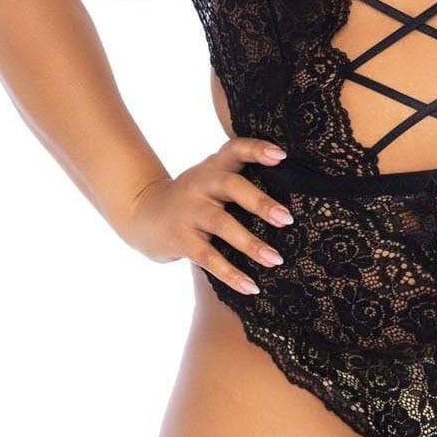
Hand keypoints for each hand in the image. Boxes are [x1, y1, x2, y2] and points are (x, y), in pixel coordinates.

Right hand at [116, 136, 294, 294]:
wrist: (142, 214)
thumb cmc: (194, 198)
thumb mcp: (211, 179)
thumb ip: (240, 178)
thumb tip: (294, 192)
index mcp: (213, 167)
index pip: (235, 149)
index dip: (257, 149)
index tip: (282, 156)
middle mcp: (200, 184)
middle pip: (231, 186)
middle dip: (260, 202)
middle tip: (286, 218)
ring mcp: (188, 211)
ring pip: (222, 224)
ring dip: (251, 243)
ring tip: (276, 259)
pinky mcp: (180, 239)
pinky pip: (208, 257)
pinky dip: (231, 274)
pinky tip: (252, 287)